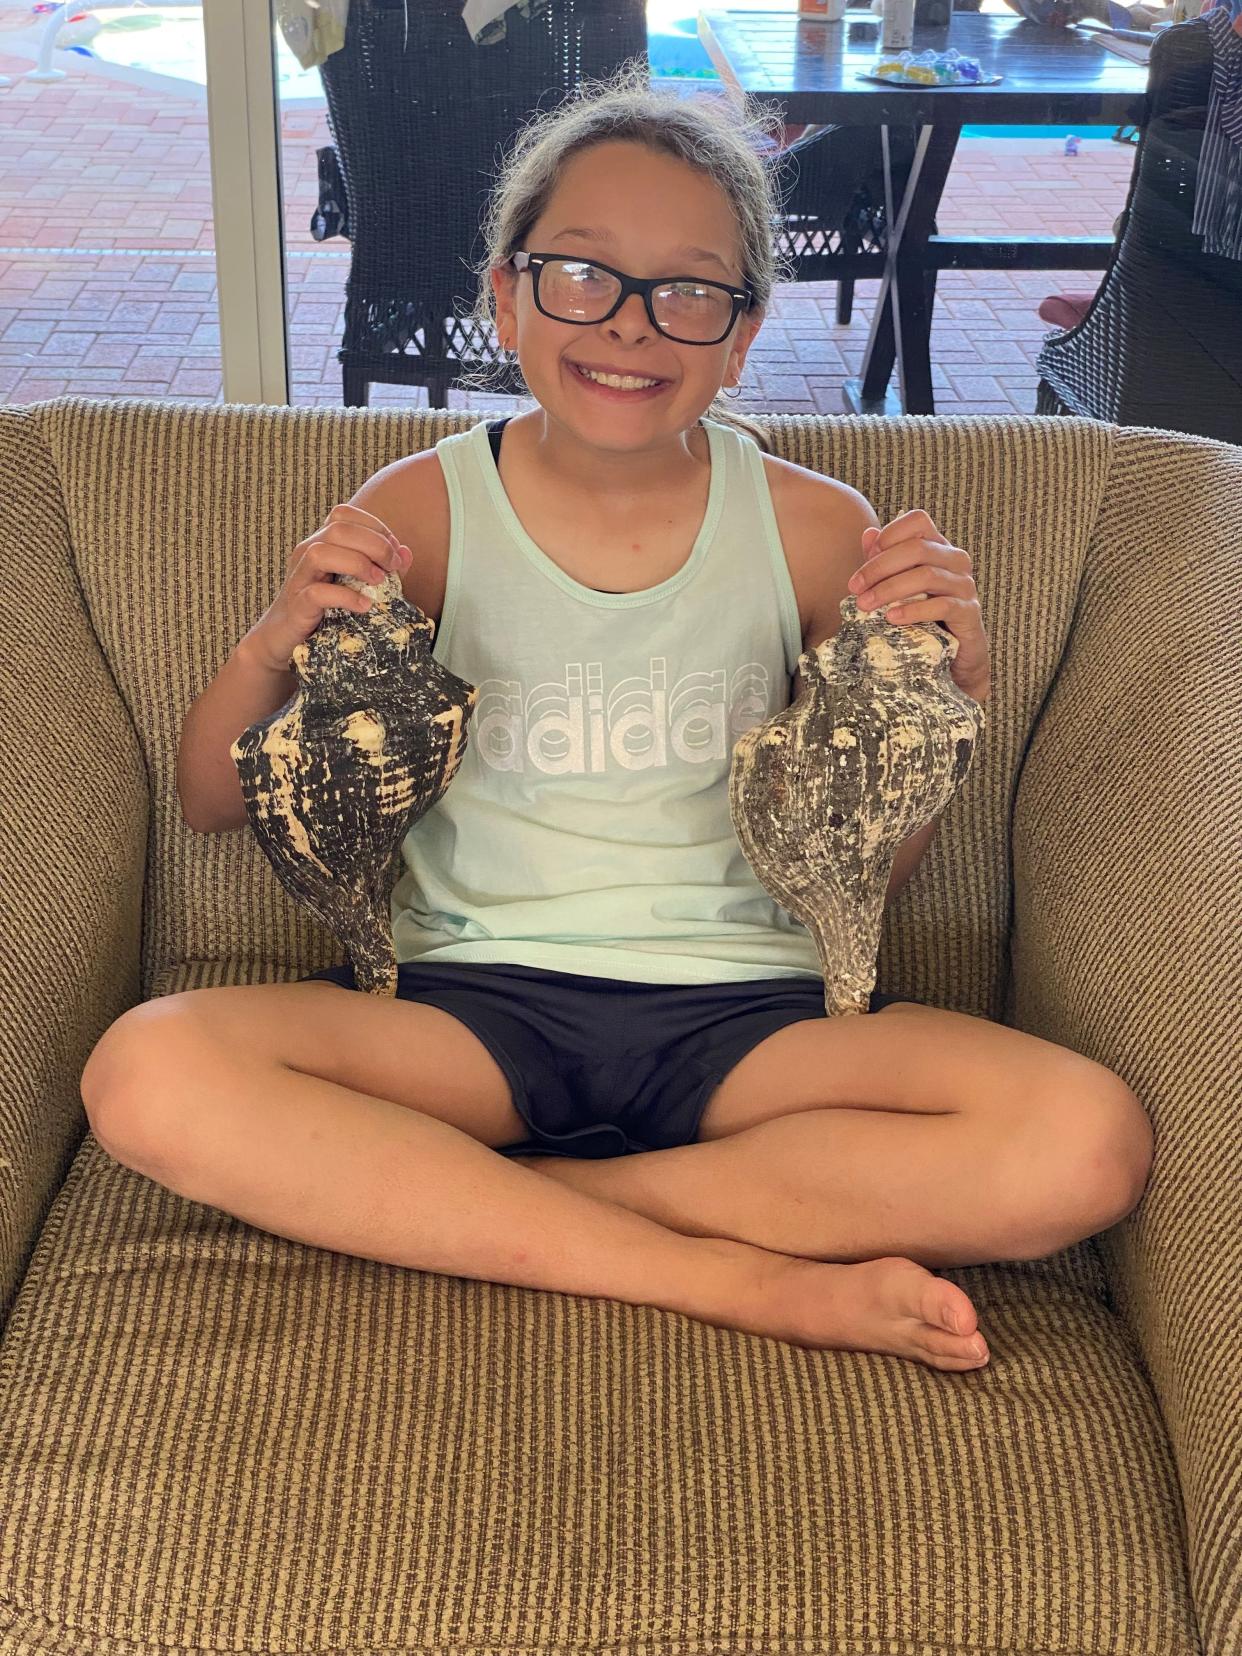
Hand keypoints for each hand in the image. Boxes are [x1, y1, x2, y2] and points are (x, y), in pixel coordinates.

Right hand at [245, 504, 412, 672]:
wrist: (286, 638)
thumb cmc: (325, 608)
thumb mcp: (355, 583)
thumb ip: (381, 567)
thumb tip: (405, 553)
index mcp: (321, 542)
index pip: (344, 514)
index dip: (375, 527)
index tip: (395, 551)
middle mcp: (306, 553)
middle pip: (338, 529)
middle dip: (374, 544)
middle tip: (392, 567)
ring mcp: (300, 577)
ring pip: (321, 552)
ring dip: (357, 564)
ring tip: (378, 582)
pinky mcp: (297, 604)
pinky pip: (318, 593)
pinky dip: (346, 597)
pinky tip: (364, 606)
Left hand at [848, 509, 989, 705]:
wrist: (953, 659)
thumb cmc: (922, 618)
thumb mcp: (898, 588)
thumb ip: (884, 561)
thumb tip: (868, 534)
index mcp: (938, 547)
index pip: (917, 521)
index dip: (888, 535)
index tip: (864, 559)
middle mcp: (955, 560)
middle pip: (917, 547)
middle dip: (879, 567)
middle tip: (854, 589)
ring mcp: (965, 586)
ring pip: (928, 575)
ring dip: (890, 589)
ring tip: (866, 606)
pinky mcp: (969, 613)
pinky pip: (942, 605)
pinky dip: (913, 611)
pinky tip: (892, 618)